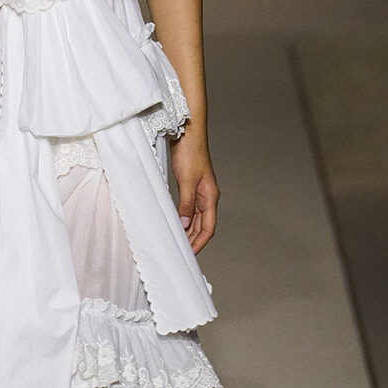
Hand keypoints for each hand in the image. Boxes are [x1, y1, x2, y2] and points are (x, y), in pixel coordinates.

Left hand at [170, 128, 217, 254]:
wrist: (188, 133)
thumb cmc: (190, 152)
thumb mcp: (186, 181)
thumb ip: (186, 204)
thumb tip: (186, 224)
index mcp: (210, 196)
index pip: (208, 227)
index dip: (200, 242)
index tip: (190, 254)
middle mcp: (207, 196)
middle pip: (203, 225)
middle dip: (194, 240)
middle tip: (182, 253)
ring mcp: (200, 191)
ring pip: (197, 218)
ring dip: (189, 230)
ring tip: (178, 242)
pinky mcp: (191, 185)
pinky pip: (190, 208)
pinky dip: (184, 218)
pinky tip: (177, 223)